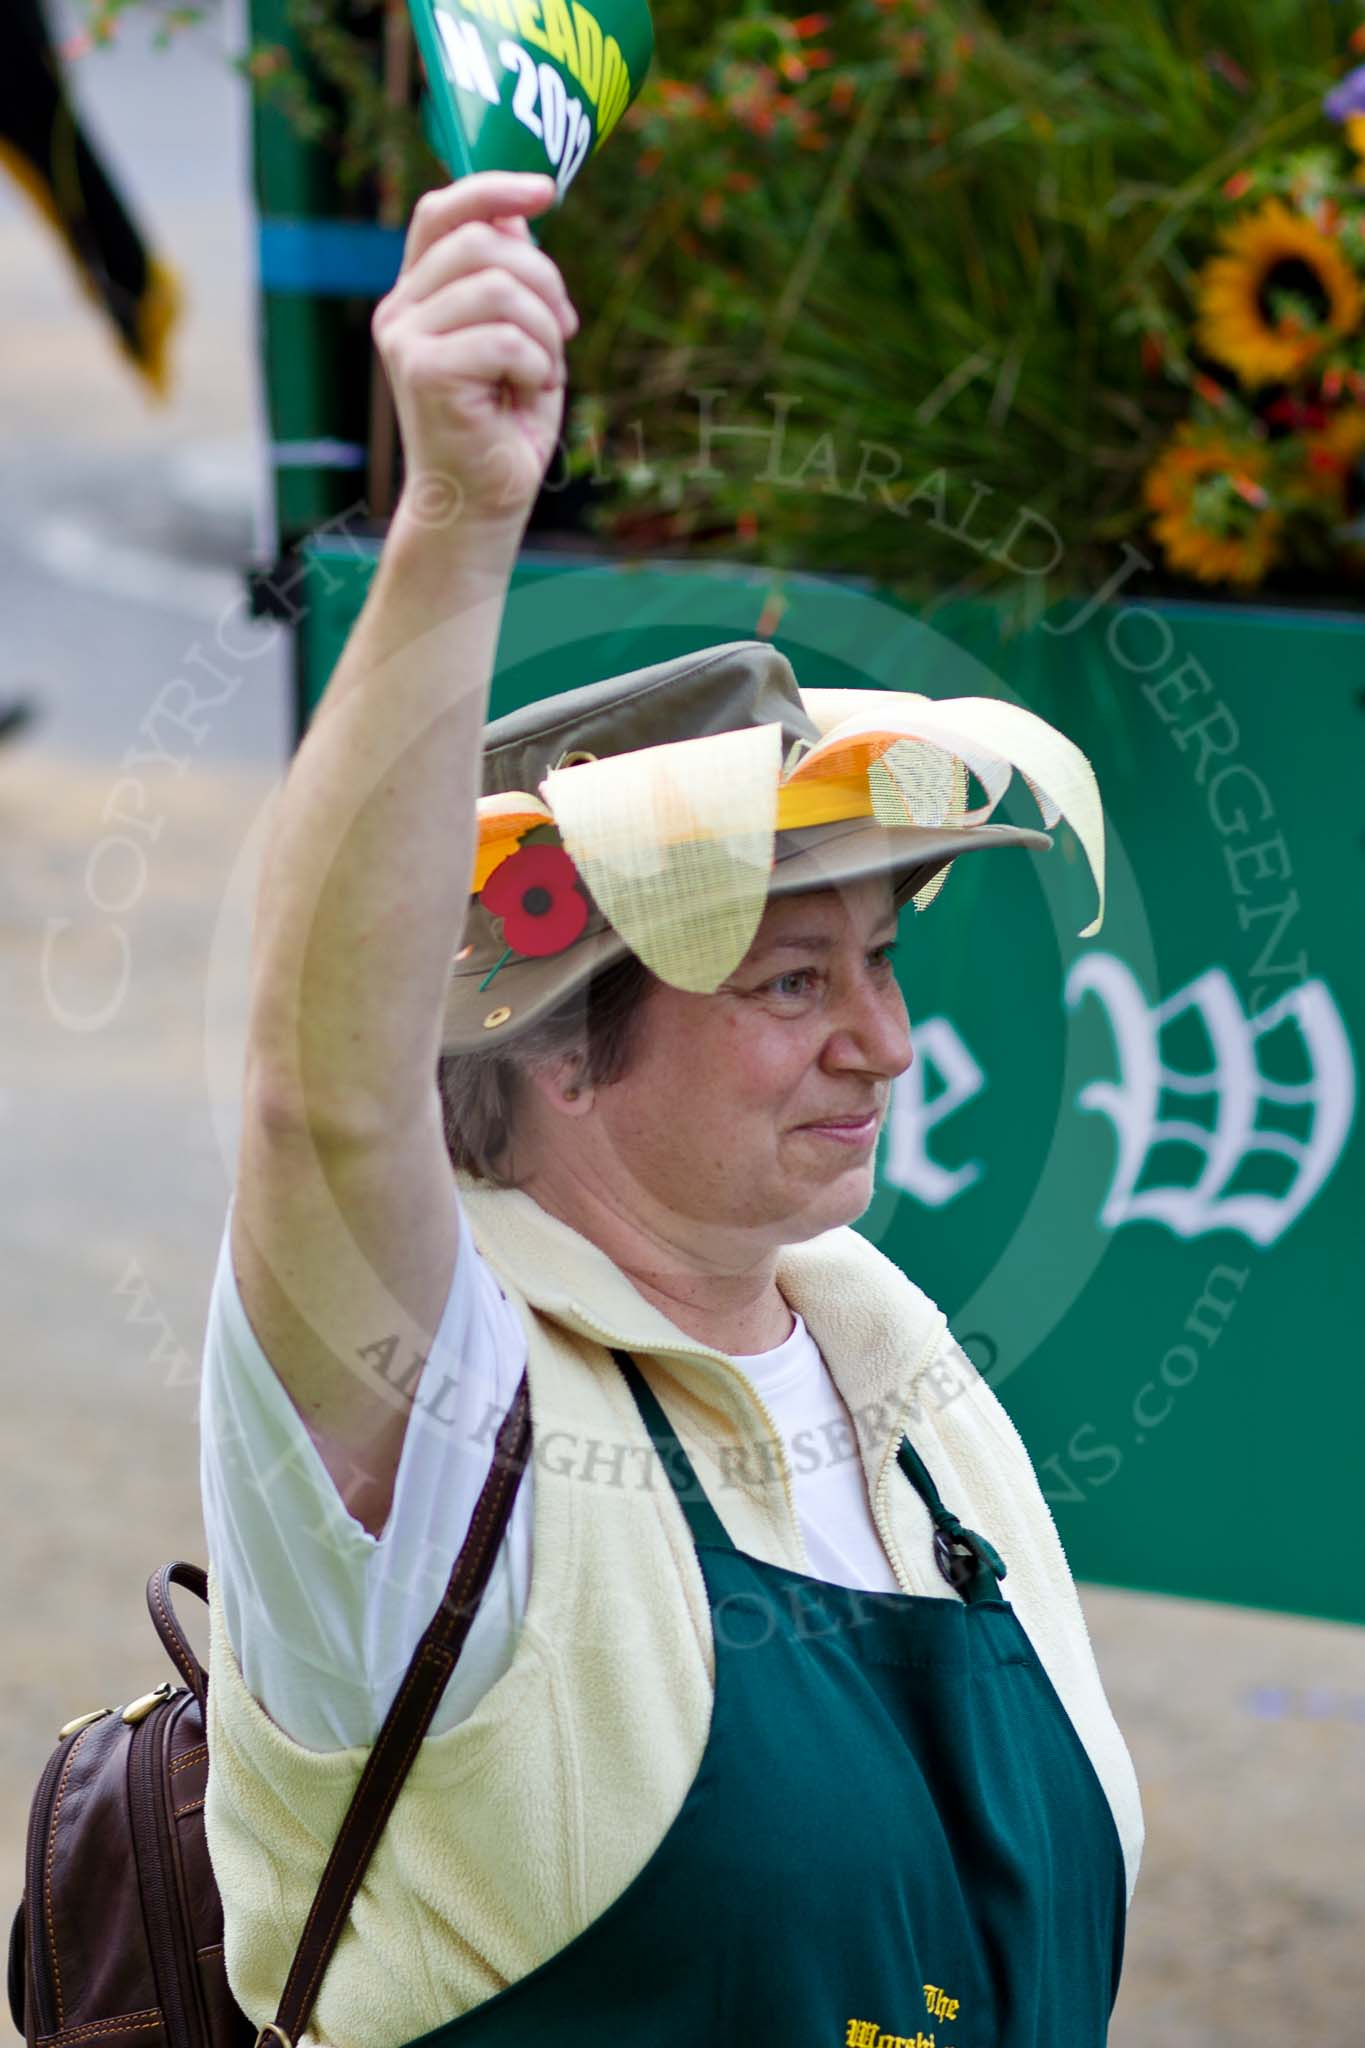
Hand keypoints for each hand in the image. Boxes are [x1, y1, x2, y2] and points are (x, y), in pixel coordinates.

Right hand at [372, 171, 577, 536]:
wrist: (478, 506)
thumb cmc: (502, 428)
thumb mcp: (519, 340)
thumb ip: (512, 279)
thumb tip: (518, 215)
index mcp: (418, 295)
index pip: (442, 212)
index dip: (493, 188)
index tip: (547, 190)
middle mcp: (400, 311)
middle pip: (483, 241)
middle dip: (544, 278)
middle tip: (565, 327)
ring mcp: (406, 340)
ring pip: (500, 287)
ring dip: (544, 329)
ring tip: (544, 370)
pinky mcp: (424, 373)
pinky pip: (504, 338)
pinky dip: (536, 363)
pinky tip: (529, 392)